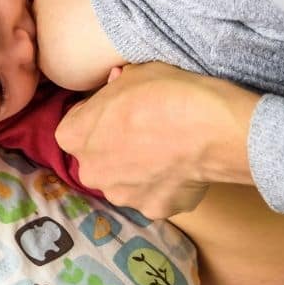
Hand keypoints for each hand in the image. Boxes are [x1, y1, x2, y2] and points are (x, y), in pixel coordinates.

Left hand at [55, 62, 257, 218]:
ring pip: (125, 182)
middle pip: (98, 159)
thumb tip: (117, 82)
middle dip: (115, 149)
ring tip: (168, 153)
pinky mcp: (154, 210)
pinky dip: (167, 187)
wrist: (210, 129)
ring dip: (139, 172)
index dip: (98, 118)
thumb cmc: (166, 94)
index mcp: (73, 135)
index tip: (119, 112)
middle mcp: (90, 171)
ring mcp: (121, 194)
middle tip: (145, 134)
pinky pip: (156, 197)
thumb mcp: (133, 74)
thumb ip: (117, 84)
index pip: (75, 127)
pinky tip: (185, 170)